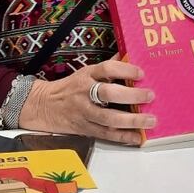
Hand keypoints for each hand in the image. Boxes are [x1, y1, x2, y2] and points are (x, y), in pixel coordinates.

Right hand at [18, 55, 155, 144]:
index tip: (142, 73)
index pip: (106, 69)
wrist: (43, 106)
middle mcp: (85, 93)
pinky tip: (138, 137)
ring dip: (132, 120)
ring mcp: (84, 113)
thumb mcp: (86, 72)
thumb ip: (108, 66)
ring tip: (150, 120)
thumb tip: (130, 54)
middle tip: (150, 96)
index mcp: (87, 75)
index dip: (124, 70)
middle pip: (108, 94)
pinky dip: (123, 137)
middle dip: (132, 96)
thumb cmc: (71, 87)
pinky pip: (106, 134)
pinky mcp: (85, 129)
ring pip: (109, 118)